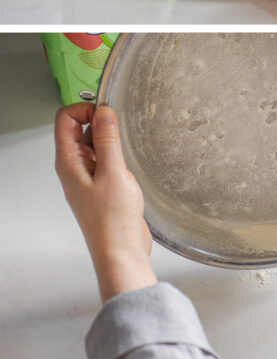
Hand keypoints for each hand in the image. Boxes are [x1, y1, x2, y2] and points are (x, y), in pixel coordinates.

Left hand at [55, 104, 155, 301]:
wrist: (120, 249)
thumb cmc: (112, 219)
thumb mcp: (113, 172)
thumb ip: (107, 139)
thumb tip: (104, 112)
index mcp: (68, 162)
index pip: (65, 119)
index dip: (85, 109)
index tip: (107, 113)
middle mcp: (74, 167)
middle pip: (79, 129)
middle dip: (100, 123)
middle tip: (120, 132)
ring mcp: (87, 176)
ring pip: (94, 143)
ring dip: (111, 141)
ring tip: (126, 155)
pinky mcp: (101, 184)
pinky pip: (105, 159)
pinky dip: (117, 155)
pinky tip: (129, 166)